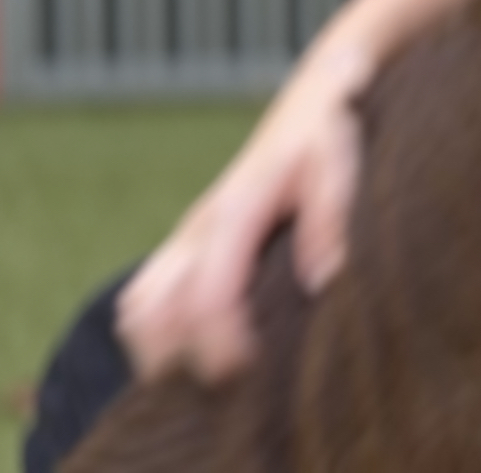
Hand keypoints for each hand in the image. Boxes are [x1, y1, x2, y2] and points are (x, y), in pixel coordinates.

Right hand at [116, 47, 368, 382]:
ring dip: (161, 348)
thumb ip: (331, 220)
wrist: (317, 97)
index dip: (220, 345)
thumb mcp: (340, 166)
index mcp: (234, 212)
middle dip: (178, 358)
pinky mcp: (193, 240)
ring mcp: (190, 234)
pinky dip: (159, 331)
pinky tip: (201, 351)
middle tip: (229, 383)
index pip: (205, 296)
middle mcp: (199, 226)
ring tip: (211, 375)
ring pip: (140, 307)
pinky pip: (149, 296)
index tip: (247, 373)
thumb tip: (323, 282)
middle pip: (150, 312)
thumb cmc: (332, 134)